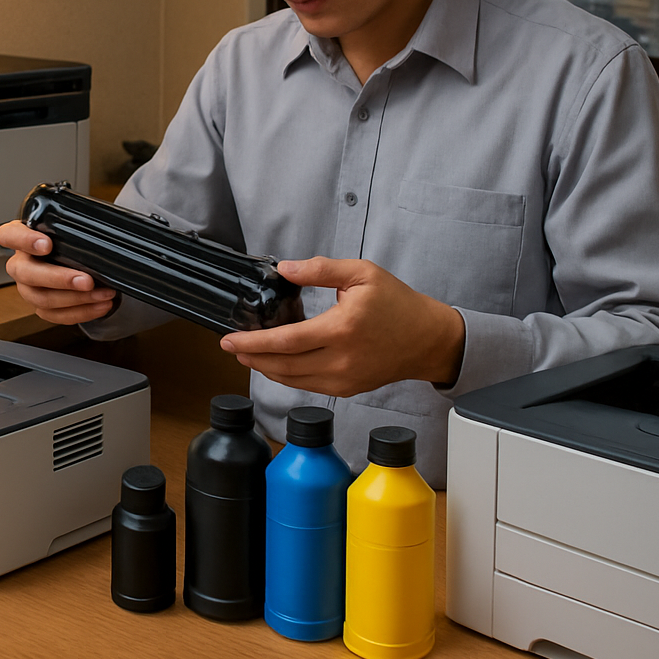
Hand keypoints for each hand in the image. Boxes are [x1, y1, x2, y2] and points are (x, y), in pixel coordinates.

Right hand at [0, 220, 117, 324]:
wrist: (72, 256)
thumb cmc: (65, 237)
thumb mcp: (65, 224)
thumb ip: (71, 223)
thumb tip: (99, 227)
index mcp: (19, 237)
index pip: (9, 236)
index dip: (24, 241)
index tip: (46, 245)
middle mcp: (20, 263)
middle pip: (26, 274)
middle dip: (59, 279)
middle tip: (86, 280)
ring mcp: (28, 287)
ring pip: (42, 299)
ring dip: (76, 299)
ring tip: (103, 294)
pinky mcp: (40, 306)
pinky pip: (55, 315)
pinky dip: (81, 312)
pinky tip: (100, 305)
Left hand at [219, 256, 464, 396]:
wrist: (428, 339)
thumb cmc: (398, 304)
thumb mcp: (362, 274)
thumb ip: (321, 269)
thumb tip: (285, 268)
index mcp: (342, 329)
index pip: (286, 341)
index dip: (253, 342)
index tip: (229, 339)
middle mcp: (341, 360)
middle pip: (283, 365)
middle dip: (252, 357)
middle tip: (230, 347)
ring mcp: (345, 379)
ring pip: (293, 380)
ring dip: (266, 369)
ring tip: (248, 355)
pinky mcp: (348, 389)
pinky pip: (308, 386)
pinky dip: (287, 377)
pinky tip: (276, 364)